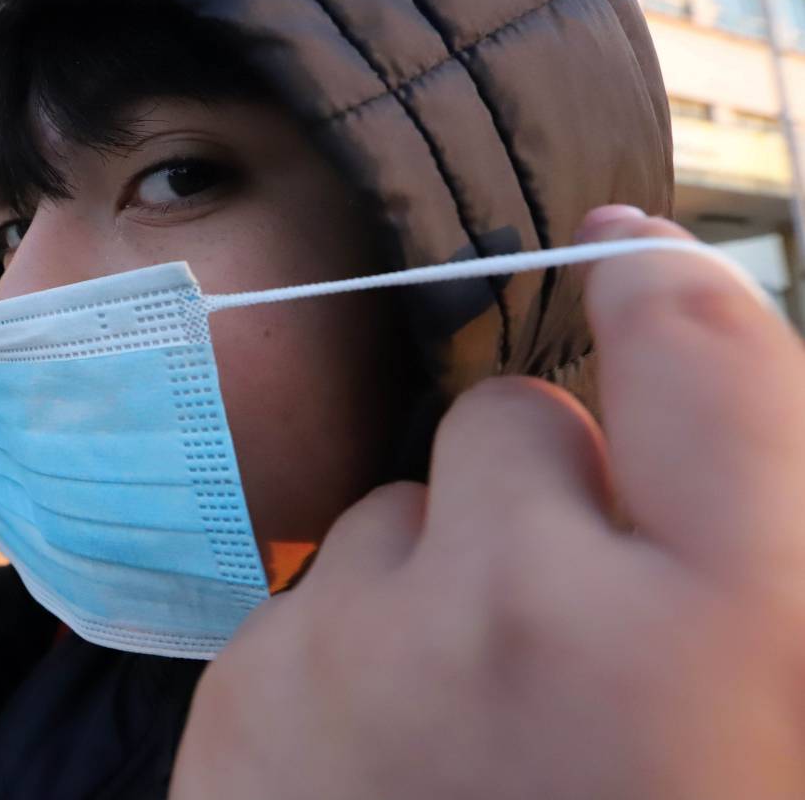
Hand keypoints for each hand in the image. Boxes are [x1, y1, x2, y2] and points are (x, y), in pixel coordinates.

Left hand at [172, 211, 804, 798]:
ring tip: (457, 719)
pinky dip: (349, 639)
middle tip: (555, 631)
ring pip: (397, 504)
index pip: (706, 362)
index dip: (666, 286)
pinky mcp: (248, 677)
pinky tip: (371, 754)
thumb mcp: (757, 738)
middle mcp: (526, 612)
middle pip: (511, 417)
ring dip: (433, 572)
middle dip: (533, 488)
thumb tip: (683, 445)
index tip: (627, 254)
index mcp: (711, 637)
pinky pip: (312, 584)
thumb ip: (737, 572)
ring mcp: (364, 643)